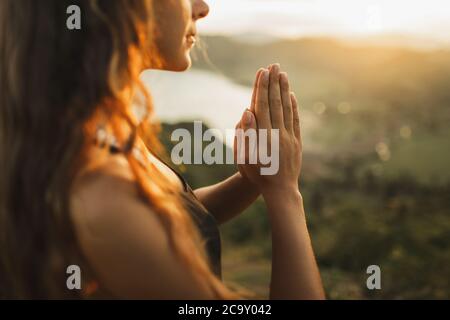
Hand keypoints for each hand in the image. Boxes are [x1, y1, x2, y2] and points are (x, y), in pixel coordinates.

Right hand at [234, 64, 301, 195]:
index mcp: (263, 134)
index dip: (261, 87)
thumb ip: (245, 134)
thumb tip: (247, 111)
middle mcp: (277, 132)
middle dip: (273, 83)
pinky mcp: (296, 142)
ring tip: (282, 74)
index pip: (261, 105)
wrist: (280, 191)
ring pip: (286, 108)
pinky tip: (291, 96)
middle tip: (274, 65)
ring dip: (284, 90)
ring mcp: (289, 137)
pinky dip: (293, 107)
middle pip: (275, 102)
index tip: (262, 72)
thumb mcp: (244, 157)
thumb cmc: (257, 174)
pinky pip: (295, 120)